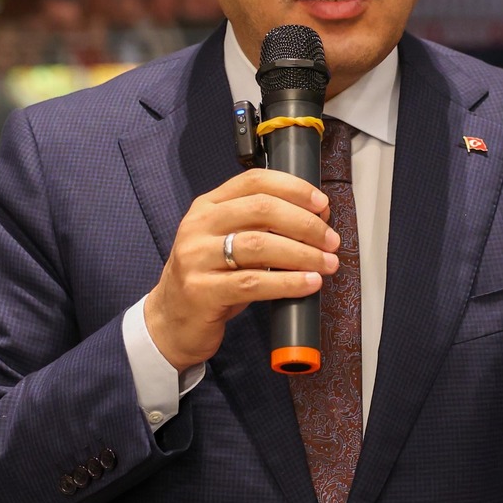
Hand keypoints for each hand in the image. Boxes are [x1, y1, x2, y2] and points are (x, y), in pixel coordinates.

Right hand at [142, 169, 340, 371]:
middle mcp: (199, 226)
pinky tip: (308, 284)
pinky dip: (287, 283)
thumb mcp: (230, 244)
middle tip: (331, 240)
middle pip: (261, 209)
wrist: (171, 321)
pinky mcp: (201, 291)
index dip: (294, 188)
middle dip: (305, 223)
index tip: (322, 204)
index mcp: (208, 206)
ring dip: (302, 254)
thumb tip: (317, 219)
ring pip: (259, 245)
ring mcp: (196, 258)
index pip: (254, 181)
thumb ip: (263, 227)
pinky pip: (252, 283)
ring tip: (327, 264)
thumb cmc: (210, 279)